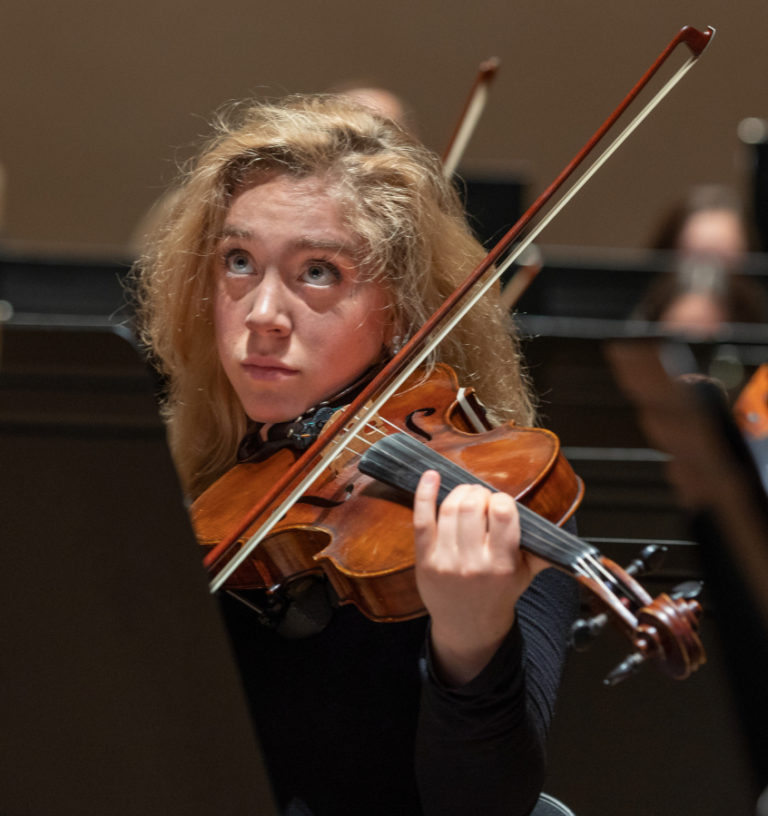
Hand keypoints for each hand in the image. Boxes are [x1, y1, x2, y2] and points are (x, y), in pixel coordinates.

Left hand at [413, 470, 547, 686]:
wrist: (468, 625)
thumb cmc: (498, 593)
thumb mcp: (527, 574)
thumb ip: (542, 550)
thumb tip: (560, 528)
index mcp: (502, 564)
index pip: (502, 514)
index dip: (501, 499)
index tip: (501, 503)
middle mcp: (473, 563)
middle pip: (473, 507)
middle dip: (479, 493)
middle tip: (481, 498)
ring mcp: (446, 561)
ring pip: (449, 509)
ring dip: (459, 492)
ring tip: (466, 495)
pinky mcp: (424, 559)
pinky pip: (422, 519)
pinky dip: (424, 493)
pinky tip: (431, 476)